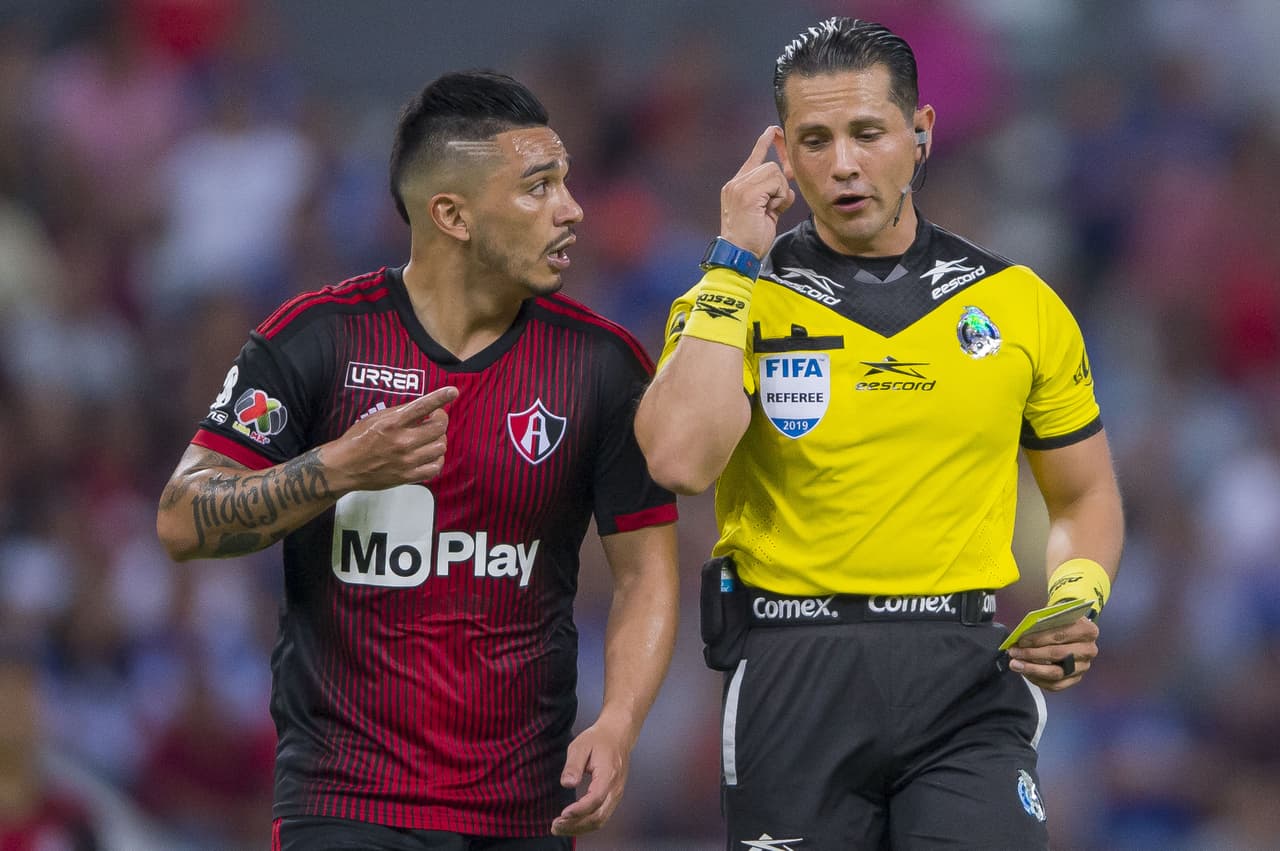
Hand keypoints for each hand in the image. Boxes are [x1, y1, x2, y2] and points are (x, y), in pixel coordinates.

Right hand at [323, 386, 457, 491]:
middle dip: (440, 420)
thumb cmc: (358, 439)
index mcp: (392, 423)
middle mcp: (402, 441)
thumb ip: (401, 412)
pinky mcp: (408, 476)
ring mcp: (406, 461)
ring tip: (430, 437)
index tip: (453, 391)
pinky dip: (437, 459)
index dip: (440, 397)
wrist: (344, 467)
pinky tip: (430, 454)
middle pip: (438, 428)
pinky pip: (435, 467)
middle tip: (435, 418)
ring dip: (439, 439)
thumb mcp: (376, 418)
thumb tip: (425, 405)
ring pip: (440, 447)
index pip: (422, 407)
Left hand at [550, 719, 632, 835]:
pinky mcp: (613, 798)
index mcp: (609, 774)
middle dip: (576, 825)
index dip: (579, 810)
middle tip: (555, 826)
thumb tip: (568, 784)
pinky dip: (586, 824)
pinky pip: (601, 817)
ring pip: (600, 820)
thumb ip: (573, 765)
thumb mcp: (581, 745)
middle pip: (598, 816)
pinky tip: (571, 824)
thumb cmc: (598, 739)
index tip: (562, 814)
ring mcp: (616, 795)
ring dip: (580, 828)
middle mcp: (616, 789)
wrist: (617, 736)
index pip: (595, 799)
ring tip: (559, 828)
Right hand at [720, 126, 794, 258]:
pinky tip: (767, 212)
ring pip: (774, 172)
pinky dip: (779, 198)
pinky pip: (776, 183)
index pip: (754, 157)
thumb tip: (788, 184)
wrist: (738, 255)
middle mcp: (735, 183)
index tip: (773, 130)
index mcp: (736, 186)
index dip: (765, 143)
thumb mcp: (764, 212)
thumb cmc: (751, 239)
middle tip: (773, 206)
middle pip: (771, 166)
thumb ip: (773, 194)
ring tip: (767, 211)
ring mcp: (739, 186)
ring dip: (779, 193)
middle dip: (779, 185)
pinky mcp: (747, 193)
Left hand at [1005, 616, 1098, 691]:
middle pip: (1058, 654)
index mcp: (1087, 630)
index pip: (1060, 635)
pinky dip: (1038, 680)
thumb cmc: (1059, 622)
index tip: (1020, 640)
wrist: (1071, 631)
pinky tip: (1025, 673)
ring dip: (1032, 669)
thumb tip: (1023, 633)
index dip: (1038, 638)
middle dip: (1032, 654)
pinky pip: (1056, 685)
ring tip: (1015, 664)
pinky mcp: (1076, 679)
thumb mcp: (1054, 615)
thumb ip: (1042, 622)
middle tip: (1013, 652)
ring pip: (1056, 673)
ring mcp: (1083, 666)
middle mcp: (1089, 650)